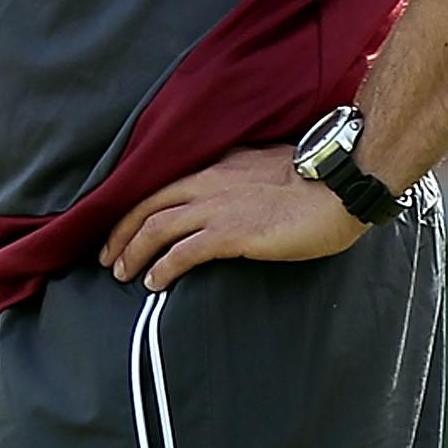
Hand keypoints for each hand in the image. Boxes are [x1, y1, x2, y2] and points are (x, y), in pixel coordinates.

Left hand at [100, 145, 366, 290]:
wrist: (340, 185)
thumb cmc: (315, 179)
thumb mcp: (266, 167)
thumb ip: (239, 179)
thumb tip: (230, 199)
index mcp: (217, 165)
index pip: (161, 184)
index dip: (134, 208)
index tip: (121, 228)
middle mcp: (209, 181)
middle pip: (146, 205)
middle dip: (121, 232)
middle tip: (107, 257)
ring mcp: (218, 207)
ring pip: (156, 227)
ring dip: (133, 252)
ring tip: (121, 274)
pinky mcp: (231, 233)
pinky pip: (183, 252)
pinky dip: (162, 268)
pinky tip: (154, 283)